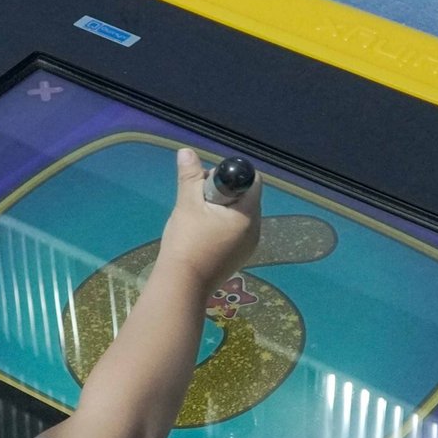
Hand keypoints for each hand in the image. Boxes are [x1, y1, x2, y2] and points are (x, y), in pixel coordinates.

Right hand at [159, 148, 262, 288]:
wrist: (182, 285)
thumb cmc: (186, 242)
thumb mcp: (187, 204)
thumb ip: (190, 177)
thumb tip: (186, 152)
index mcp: (249, 215)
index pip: (252, 180)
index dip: (232, 175)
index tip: (209, 181)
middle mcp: (255, 230)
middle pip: (246, 197)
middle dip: (224, 192)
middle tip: (198, 198)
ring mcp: (249, 246)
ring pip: (240, 215)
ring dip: (221, 209)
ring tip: (197, 217)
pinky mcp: (239, 257)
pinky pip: (236, 231)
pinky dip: (222, 225)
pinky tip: (202, 234)